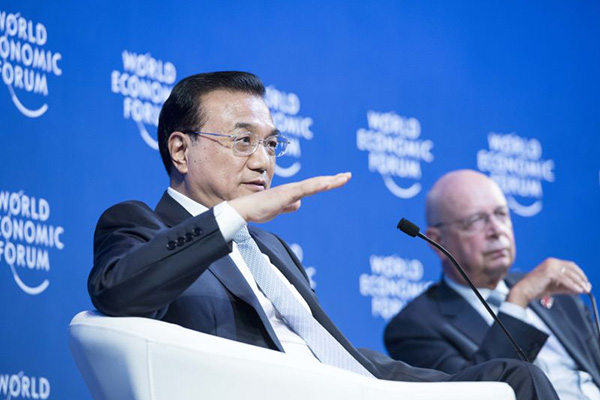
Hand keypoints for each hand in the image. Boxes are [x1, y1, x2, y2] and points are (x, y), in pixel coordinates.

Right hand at [229, 172, 350, 222]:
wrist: (244, 209)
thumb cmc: (257, 208)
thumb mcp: (278, 209)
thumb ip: (288, 206)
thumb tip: (298, 205)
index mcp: (291, 192)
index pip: (313, 186)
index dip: (327, 182)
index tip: (339, 179)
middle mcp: (292, 188)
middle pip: (317, 182)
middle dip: (333, 179)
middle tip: (348, 175)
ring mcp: (289, 190)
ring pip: (313, 184)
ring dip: (329, 181)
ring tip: (343, 178)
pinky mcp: (285, 195)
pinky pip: (304, 190)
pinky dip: (316, 186)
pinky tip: (326, 184)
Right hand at [507, 257, 591, 306]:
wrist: (523, 291)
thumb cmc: (536, 289)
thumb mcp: (555, 286)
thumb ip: (568, 286)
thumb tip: (582, 289)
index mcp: (551, 262)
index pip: (570, 265)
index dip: (580, 273)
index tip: (585, 282)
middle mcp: (551, 262)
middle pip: (572, 268)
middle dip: (581, 278)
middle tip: (587, 287)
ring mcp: (550, 266)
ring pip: (570, 274)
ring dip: (579, 283)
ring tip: (584, 290)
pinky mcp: (549, 272)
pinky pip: (565, 280)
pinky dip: (573, 286)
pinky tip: (577, 291)